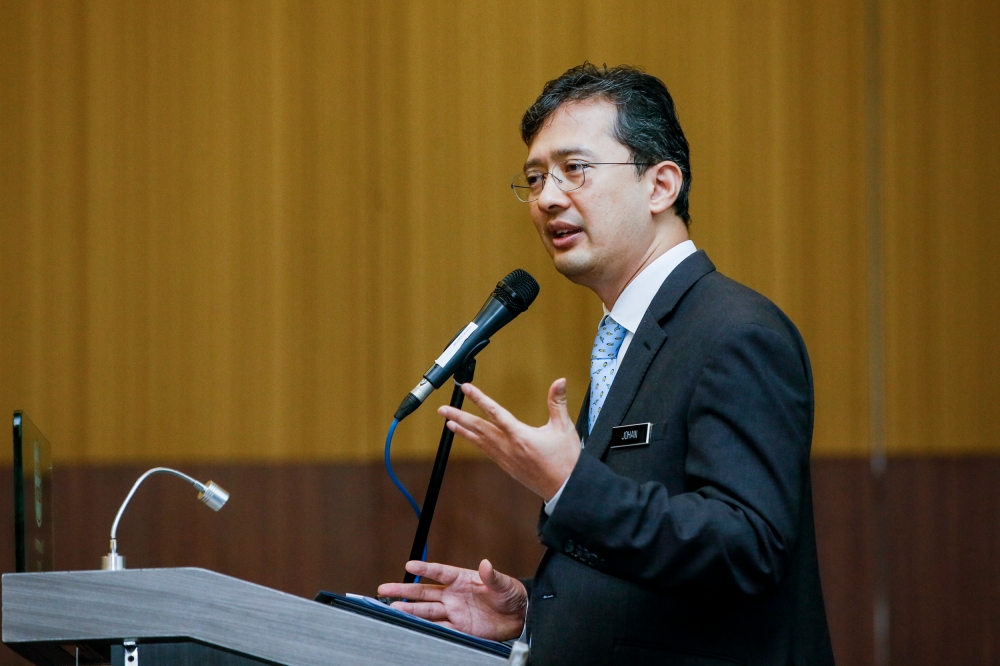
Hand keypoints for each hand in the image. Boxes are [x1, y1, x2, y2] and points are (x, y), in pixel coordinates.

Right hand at [376, 559, 526, 640]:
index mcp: (462, 579)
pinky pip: (438, 627)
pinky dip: (425, 627)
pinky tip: (411, 625)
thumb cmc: (511, 595)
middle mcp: (454, 595)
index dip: (425, 569)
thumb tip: (485, 564)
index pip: (439, 572)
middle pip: (424, 592)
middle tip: (384, 588)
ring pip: (426, 610)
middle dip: (404, 590)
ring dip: (410, 610)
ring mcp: (454, 611)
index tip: (409, 564)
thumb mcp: (504, 584)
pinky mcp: (458, 628)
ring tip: (392, 608)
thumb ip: (492, 576)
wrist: (519, 618)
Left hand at [438, 378, 580, 499]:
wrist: (566, 489)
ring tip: (449, 423)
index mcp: (520, 436)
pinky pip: (486, 452)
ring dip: (463, 431)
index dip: (479, 399)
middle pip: (479, 429)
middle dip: (459, 417)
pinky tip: (469, 438)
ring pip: (479, 442)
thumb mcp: (564, 428)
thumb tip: (560, 381)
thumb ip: (558, 402)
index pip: (495, 412)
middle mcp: (509, 448)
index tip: (466, 389)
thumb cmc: (566, 461)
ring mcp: (506, 459)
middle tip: (443, 410)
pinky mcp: (507, 467)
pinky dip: (475, 443)